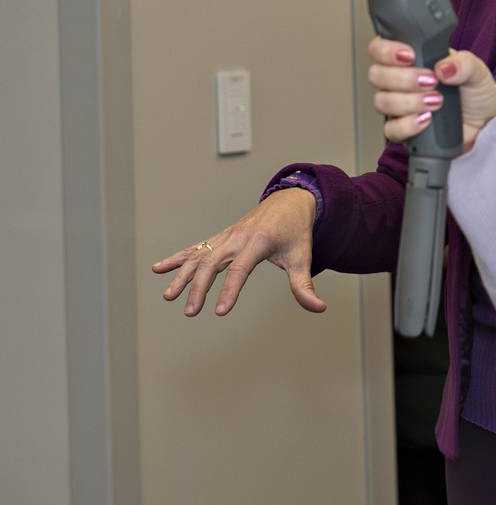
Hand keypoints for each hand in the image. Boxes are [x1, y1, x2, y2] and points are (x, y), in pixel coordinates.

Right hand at [151, 188, 324, 316]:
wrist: (289, 201)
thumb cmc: (296, 231)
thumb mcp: (303, 257)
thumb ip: (305, 285)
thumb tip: (319, 308)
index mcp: (258, 241)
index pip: (240, 269)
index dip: (230, 290)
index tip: (219, 311)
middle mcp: (238, 237)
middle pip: (213, 263)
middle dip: (199, 288)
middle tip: (191, 312)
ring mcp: (226, 235)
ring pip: (199, 256)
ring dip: (182, 275)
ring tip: (168, 296)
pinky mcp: (220, 237)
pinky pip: (196, 248)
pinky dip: (177, 258)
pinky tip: (158, 268)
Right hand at [368, 37, 495, 152]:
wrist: (484, 120)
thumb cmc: (474, 90)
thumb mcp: (476, 70)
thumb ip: (463, 64)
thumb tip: (443, 68)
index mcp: (410, 58)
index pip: (379, 48)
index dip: (386, 51)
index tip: (409, 56)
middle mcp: (398, 80)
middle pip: (376, 75)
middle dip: (404, 78)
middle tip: (431, 81)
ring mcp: (398, 105)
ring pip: (382, 101)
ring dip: (409, 101)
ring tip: (436, 101)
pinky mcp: (403, 129)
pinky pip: (391, 130)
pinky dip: (408, 125)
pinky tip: (426, 119)